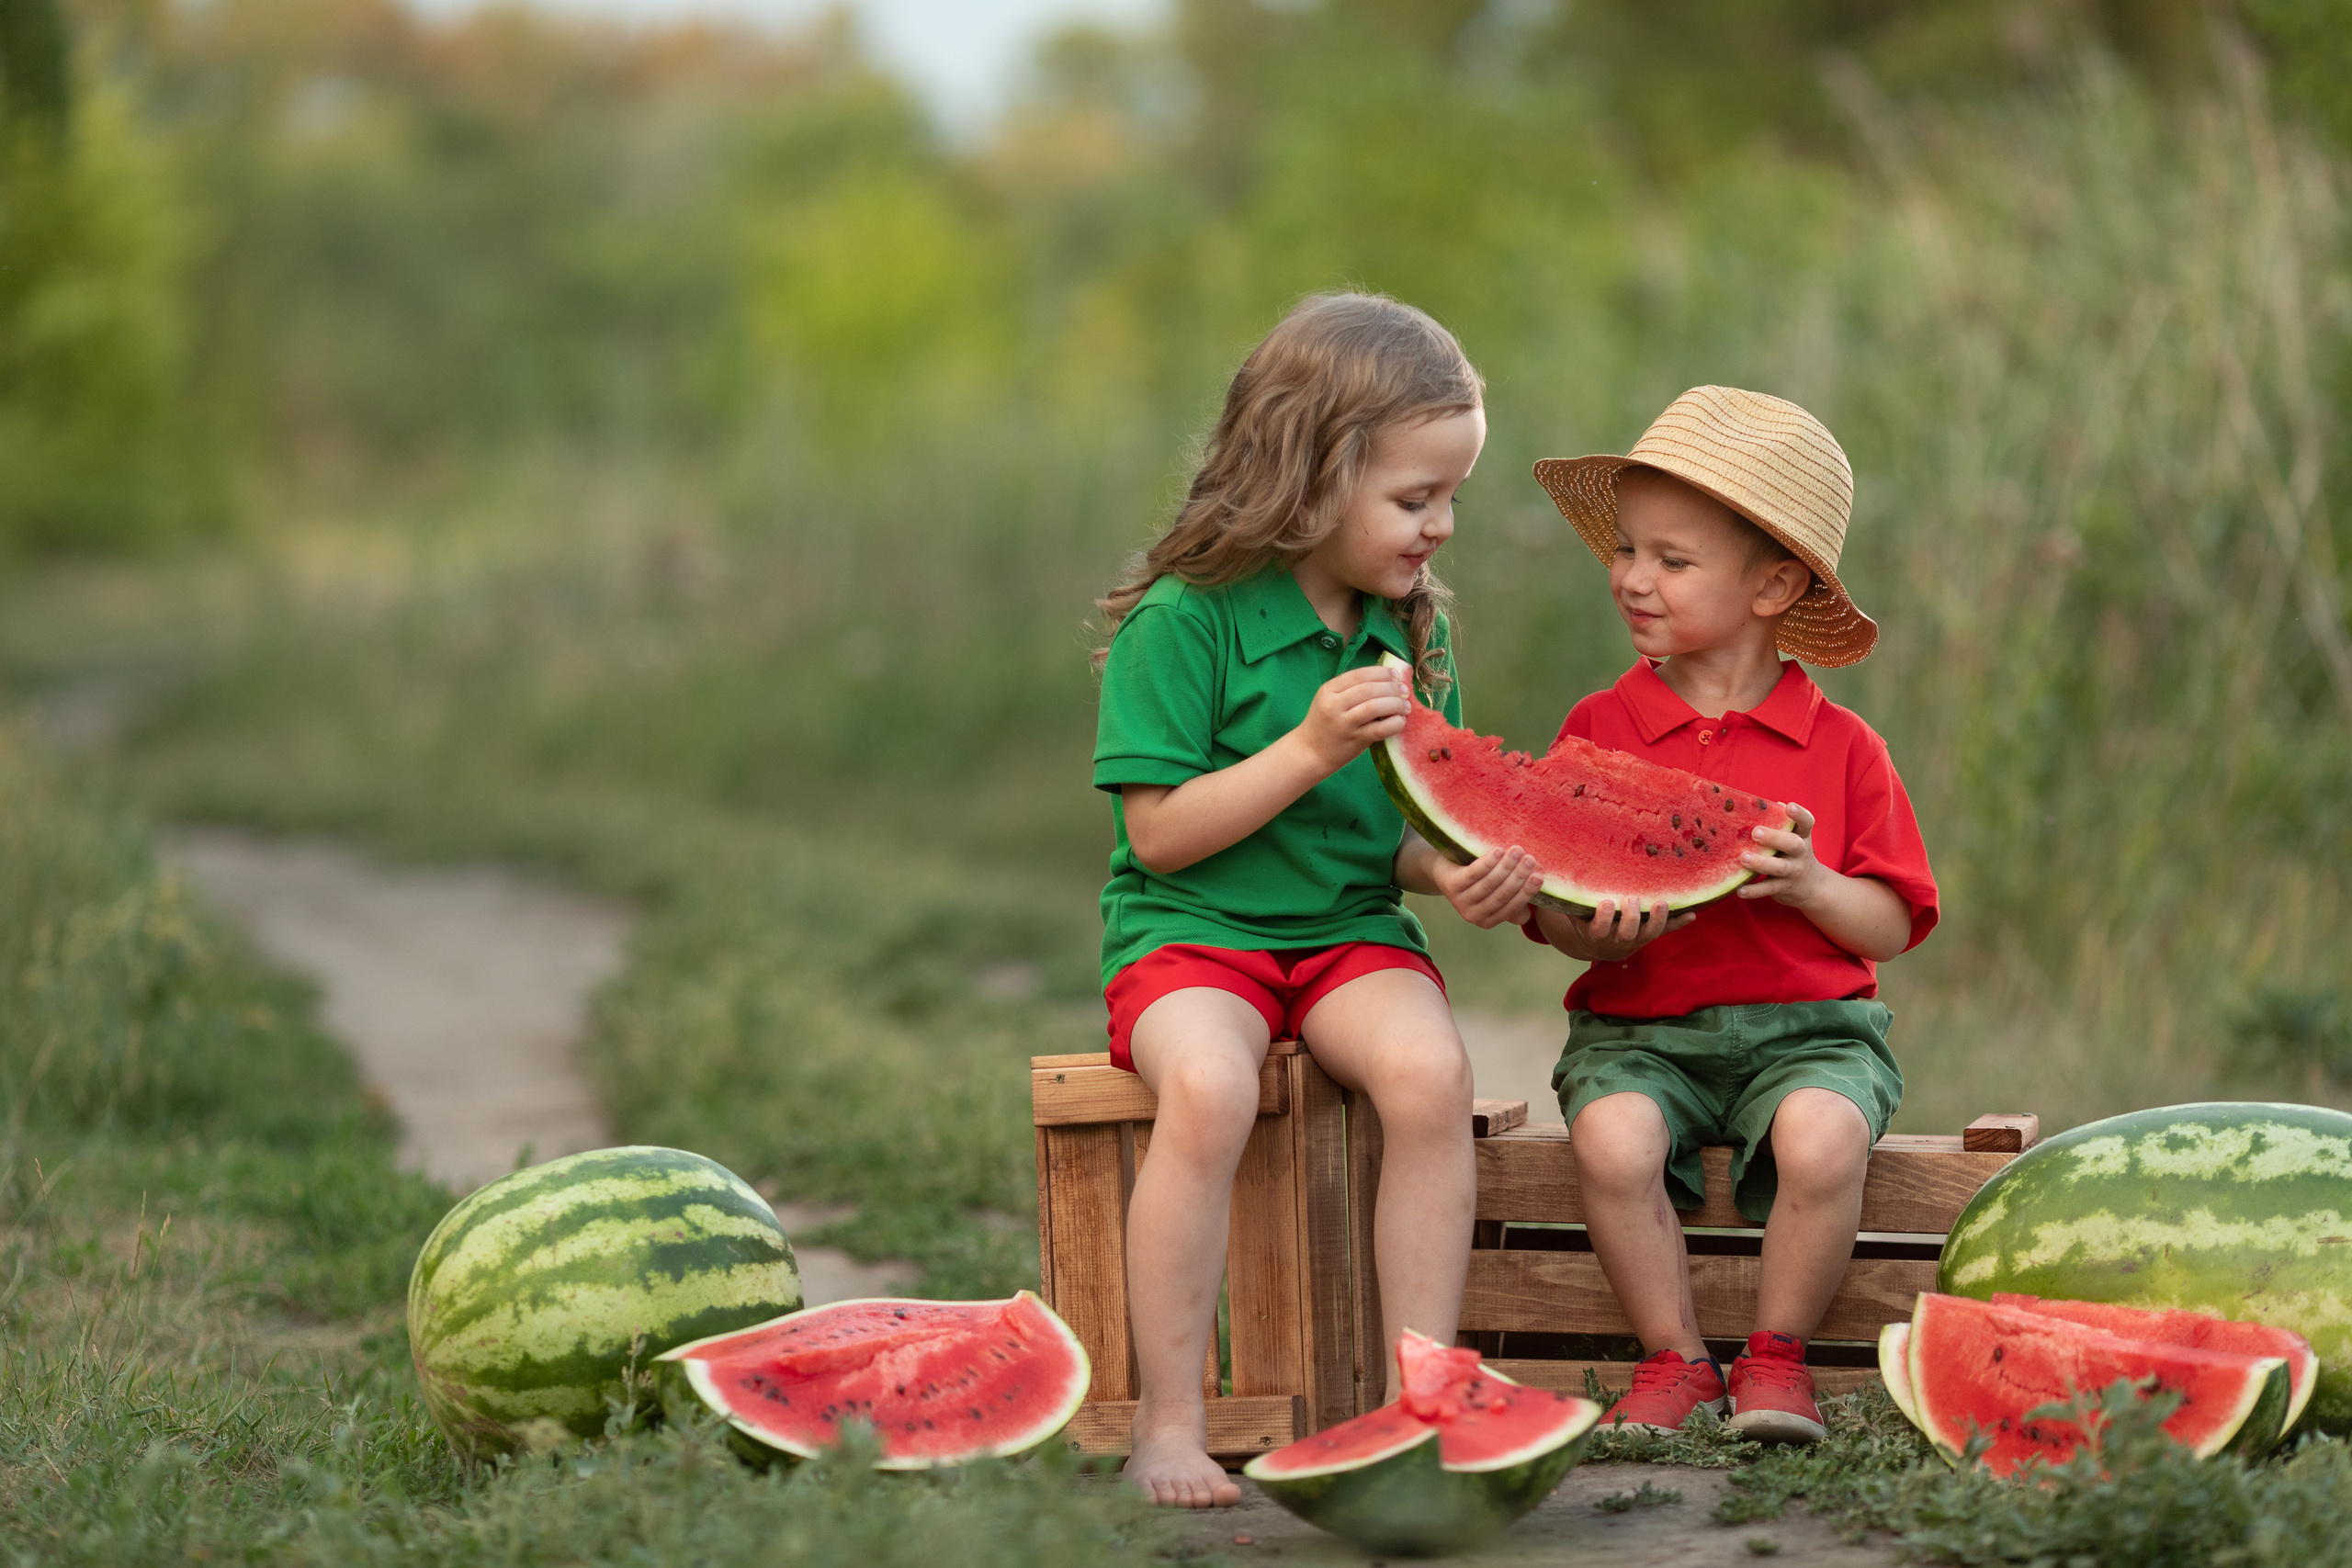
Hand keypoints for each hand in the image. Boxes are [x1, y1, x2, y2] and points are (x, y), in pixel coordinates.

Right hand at [1295, 665, 1413, 771]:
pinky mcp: (1354, 741)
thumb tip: (1388, 679)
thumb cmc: (1326, 723)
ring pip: (1374, 707)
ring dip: (1395, 704)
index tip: (1396, 675)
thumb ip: (1352, 689)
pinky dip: (1394, 723)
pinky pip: (1379, 729)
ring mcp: (1343, 724)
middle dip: (1392, 688)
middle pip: (1368, 689)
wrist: (1311, 752)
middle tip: (1405, 691)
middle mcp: (1334, 705)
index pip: (1359, 675)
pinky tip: (1400, 721)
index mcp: (1328, 690)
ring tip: (1406, 706)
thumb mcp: (1331, 700)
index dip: (1381, 673)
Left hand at [1429, 844, 1545, 929]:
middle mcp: (1474, 916)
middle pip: (1502, 895)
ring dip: (1506, 866)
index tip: (1540, 876)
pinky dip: (1488, 863)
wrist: (1444, 869)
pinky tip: (1498, 851)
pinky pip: (1473, 874)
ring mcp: (1460, 902)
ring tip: (1517, 850)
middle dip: (1519, 876)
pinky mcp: (1451, 886)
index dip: (1527, 892)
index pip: (1513, 907)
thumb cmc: (1477, 880)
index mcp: (1489, 920)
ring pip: (1489, 884)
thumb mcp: (1496, 890)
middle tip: (1531, 859)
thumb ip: (1514, 895)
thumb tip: (1536, 892)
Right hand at [1558, 896, 1693, 960]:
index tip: (1606, 902)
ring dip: (1656, 920)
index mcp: (1597, 934)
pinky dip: (1678, 923)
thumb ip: (1573, 897)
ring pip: (1649, 934)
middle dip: (1630, 917)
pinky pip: (1666, 931)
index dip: (1603, 918)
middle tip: (1632, 899)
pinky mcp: (1651, 935)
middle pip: (1626, 934)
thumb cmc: (1586, 920)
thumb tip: (1560, 873)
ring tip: (1661, 903)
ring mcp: (1637, 940)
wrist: (1601, 945)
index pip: (1599, 929)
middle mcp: (1618, 940)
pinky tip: (1691, 914)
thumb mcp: (1576, 912)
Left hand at [1737, 802, 1825, 906]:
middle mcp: (1800, 853)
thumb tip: (1760, 803)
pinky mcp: (1783, 888)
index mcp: (1802, 836)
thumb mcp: (1793, 837)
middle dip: (1774, 838)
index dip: (1799, 815)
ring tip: (1744, 858)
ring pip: (1779, 867)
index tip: (1789, 807)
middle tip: (1755, 832)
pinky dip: (1753, 891)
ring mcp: (1793, 871)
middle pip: (1792, 844)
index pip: (1806, 823)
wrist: (1812, 886)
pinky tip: (1739, 890)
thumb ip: (1779, 822)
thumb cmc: (1793, 853)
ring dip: (1761, 863)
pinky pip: (1767, 889)